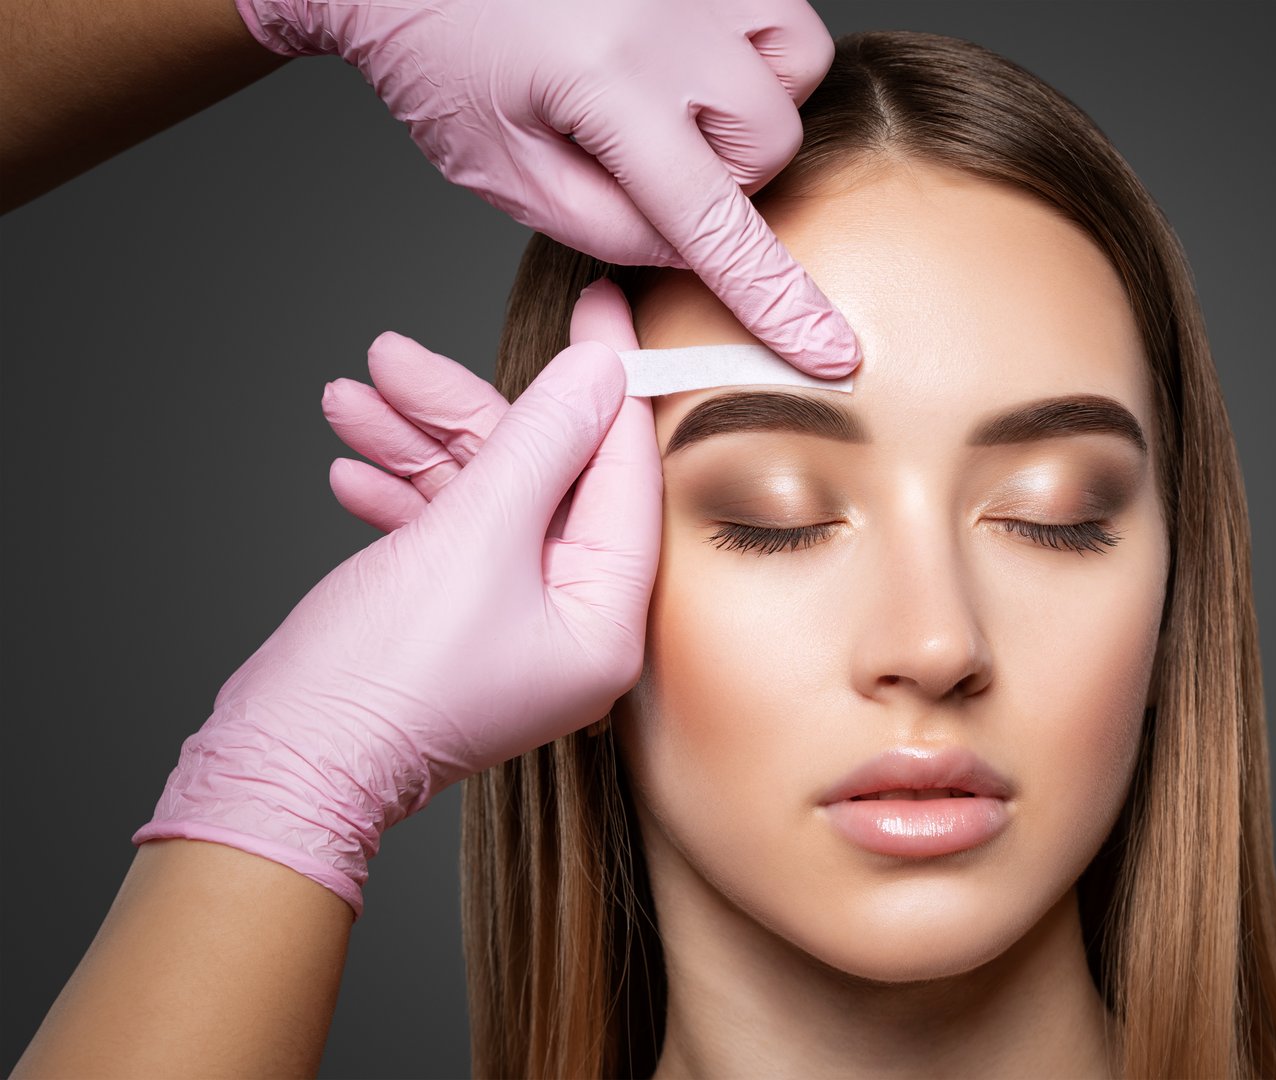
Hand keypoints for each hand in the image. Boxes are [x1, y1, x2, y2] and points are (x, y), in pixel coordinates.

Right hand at [132, 280, 659, 918]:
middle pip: (544, 479)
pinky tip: (351, 466)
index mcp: (609, 617)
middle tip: (398, 355)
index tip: (597, 304)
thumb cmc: (383, 677)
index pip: (625, 472)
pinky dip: (404, 498)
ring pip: (484, 500)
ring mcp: (517, 624)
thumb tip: (598, 370)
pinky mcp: (461, 623)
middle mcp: (575, 623)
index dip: (605, 380)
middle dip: (464, 414)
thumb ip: (541, 442)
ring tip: (350, 397)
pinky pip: (448, 538)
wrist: (282, 768)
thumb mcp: (472, 536)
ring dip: (416, 446)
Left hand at [236, 0, 859, 377]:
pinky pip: (782, 18)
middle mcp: (670, 16)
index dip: (775, 298)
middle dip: (721, 175)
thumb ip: (607, 229)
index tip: (830, 351)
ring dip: (746, 110)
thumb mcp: (505, 174)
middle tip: (643, 160)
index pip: (713, 219)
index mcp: (606, 83)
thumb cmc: (444, 62)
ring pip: (794, 74)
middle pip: (769, 144)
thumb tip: (694, 250)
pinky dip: (757, 53)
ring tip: (671, 104)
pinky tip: (695, 62)